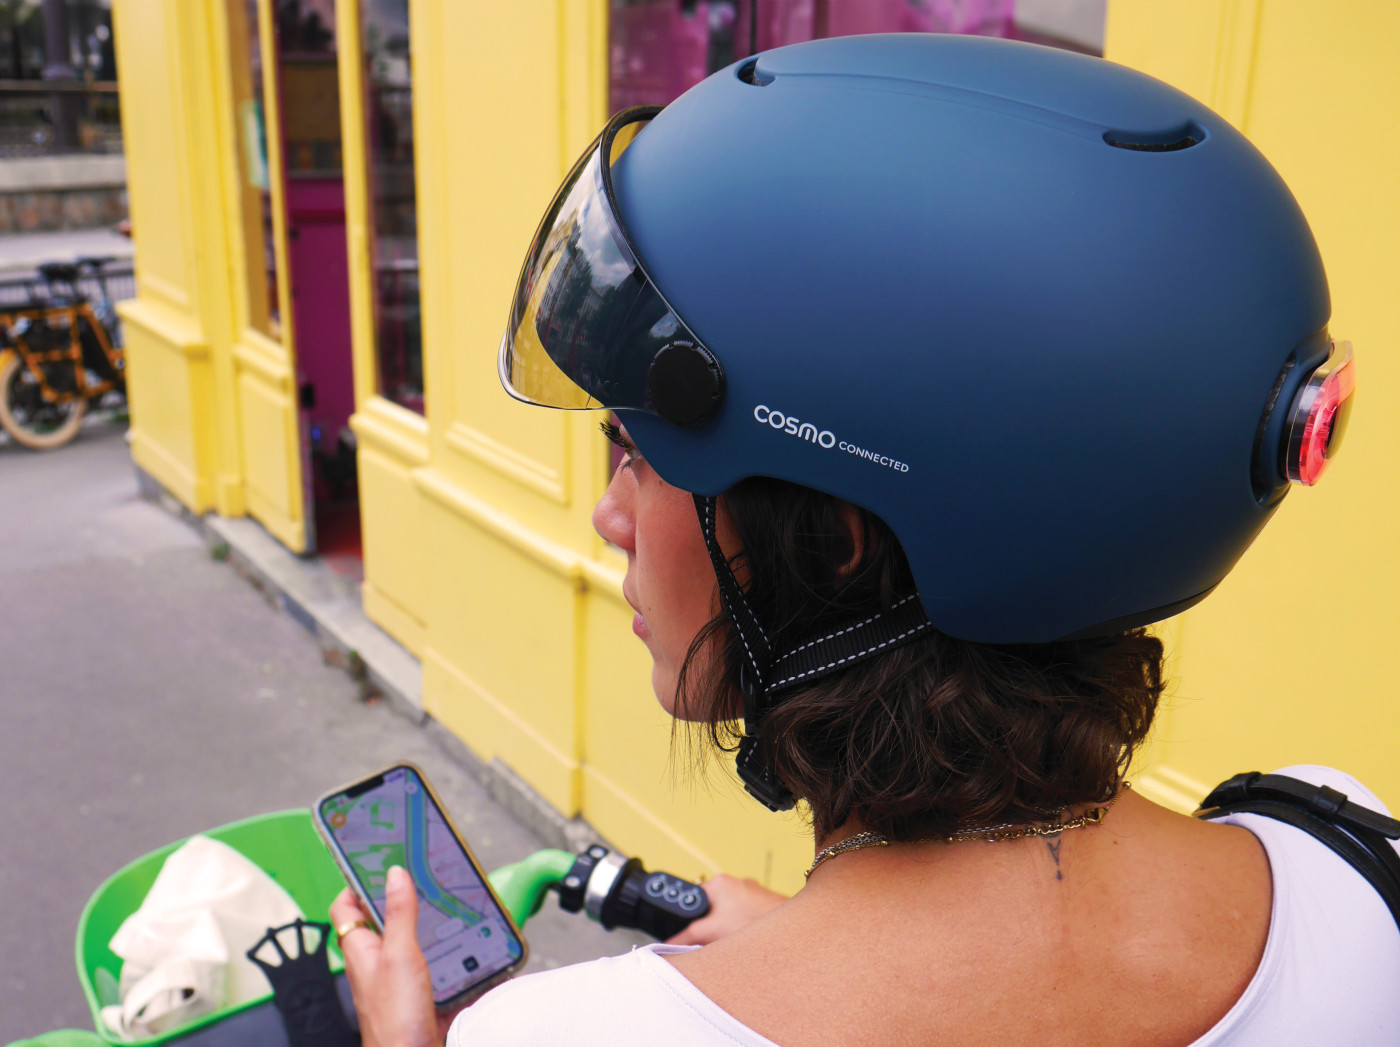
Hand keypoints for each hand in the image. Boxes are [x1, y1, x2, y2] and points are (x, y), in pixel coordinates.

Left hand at [331, 866, 456, 1046]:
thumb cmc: (394, 1019)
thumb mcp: (399, 955)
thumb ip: (399, 915)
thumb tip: (395, 874)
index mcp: (361, 949)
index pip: (346, 907)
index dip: (357, 882)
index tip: (377, 860)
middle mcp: (376, 961)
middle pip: (382, 920)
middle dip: (402, 898)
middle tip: (422, 876)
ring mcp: (398, 977)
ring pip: (411, 940)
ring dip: (429, 924)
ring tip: (449, 903)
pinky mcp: (421, 992)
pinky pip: (433, 963)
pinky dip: (449, 952)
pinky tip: (467, 944)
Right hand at [665, 873, 786, 945]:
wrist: (794, 931)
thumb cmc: (755, 922)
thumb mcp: (712, 933)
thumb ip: (687, 937)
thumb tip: (669, 945)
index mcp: (718, 883)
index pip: (691, 900)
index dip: (686, 921)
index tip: (686, 936)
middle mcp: (735, 883)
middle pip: (710, 910)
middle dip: (708, 928)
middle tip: (711, 943)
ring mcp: (752, 894)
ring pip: (728, 916)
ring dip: (727, 931)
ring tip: (733, 943)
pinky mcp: (764, 905)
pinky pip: (745, 919)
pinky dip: (743, 930)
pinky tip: (748, 942)